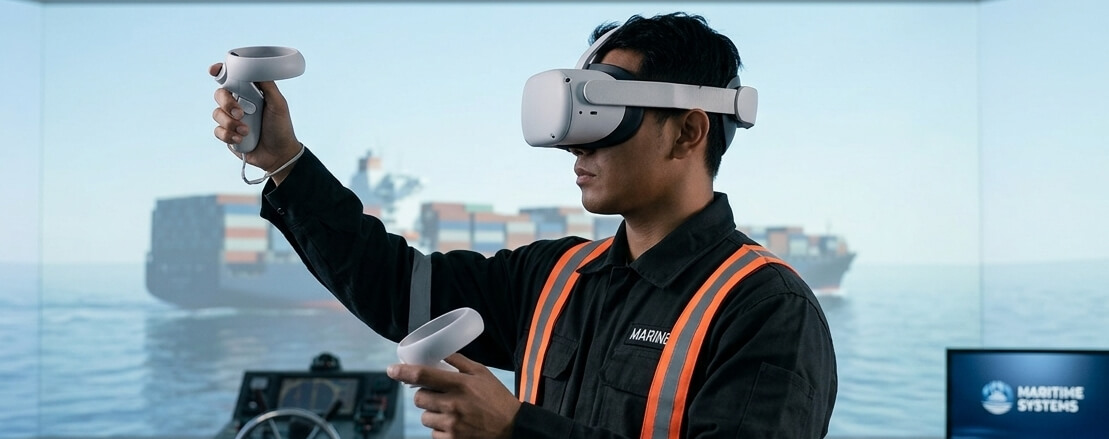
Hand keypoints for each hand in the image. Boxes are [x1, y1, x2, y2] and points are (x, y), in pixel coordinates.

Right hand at [209, 63, 300, 179]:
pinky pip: (217, 131)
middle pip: (220, 94)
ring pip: (216, 113)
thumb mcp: (278, 104)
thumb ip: (267, 86)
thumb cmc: (281, 127)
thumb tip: (257, 68)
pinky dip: (228, 135)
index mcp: (249, 93)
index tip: (214, 71)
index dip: (220, 72)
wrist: (279, 154)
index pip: (232, 79)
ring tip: (246, 131)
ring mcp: (231, 120)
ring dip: (230, 123)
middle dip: (227, 103)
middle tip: (241, 113)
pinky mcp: (227, 135)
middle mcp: (238, 104)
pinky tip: (241, 139)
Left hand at [388, 353, 520, 438]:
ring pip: (424, 416)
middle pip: (419, 398)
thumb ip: (459, 362)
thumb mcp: (482, 373)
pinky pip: (433, 433)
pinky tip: (455, 424)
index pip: (422, 376)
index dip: (402, 372)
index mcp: (459, 384)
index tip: (391, 370)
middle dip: (425, 395)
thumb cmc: (496, 398)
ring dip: (432, 413)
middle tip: (438, 394)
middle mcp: (453, 404)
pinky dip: (440, 428)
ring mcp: (451, 425)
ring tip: (451, 411)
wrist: (512, 428)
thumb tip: (439, 351)